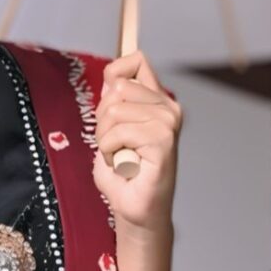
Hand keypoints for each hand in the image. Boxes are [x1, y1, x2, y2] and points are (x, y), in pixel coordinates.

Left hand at [92, 52, 180, 235]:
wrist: (134, 209)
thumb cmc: (123, 173)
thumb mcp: (110, 129)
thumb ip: (113, 102)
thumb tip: (111, 78)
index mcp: (158, 100)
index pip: (136, 61)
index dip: (113, 75)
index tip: (108, 105)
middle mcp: (168, 107)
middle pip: (117, 87)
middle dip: (102, 118)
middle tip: (111, 143)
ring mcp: (168, 123)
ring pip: (115, 111)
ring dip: (104, 138)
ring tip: (116, 156)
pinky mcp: (164, 141)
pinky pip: (119, 133)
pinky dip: (110, 151)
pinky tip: (123, 165)